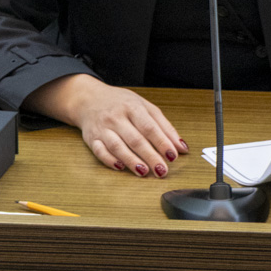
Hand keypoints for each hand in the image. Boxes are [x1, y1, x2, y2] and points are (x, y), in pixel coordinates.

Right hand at [25, 74, 187, 178]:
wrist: (89, 98)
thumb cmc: (121, 103)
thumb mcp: (144, 107)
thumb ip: (163, 126)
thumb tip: (181, 146)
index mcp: (132, 107)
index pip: (149, 127)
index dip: (162, 142)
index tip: (172, 155)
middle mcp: (116, 117)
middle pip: (135, 139)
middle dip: (150, 156)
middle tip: (162, 170)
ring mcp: (103, 128)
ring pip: (117, 146)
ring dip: (131, 160)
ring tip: (144, 171)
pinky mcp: (92, 139)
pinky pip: (100, 151)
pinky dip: (109, 160)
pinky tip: (120, 167)